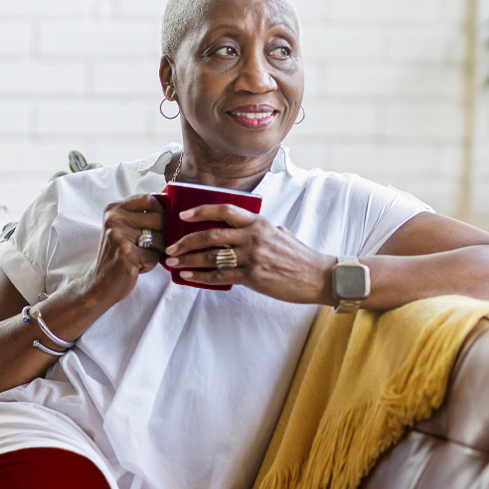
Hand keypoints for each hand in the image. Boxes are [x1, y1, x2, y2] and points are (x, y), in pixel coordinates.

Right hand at [75, 193, 165, 304]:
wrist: (100, 284)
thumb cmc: (119, 255)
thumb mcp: (125, 229)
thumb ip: (142, 213)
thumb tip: (170, 191)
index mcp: (114, 210)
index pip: (148, 199)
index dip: (160, 211)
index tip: (158, 225)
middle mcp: (114, 219)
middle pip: (159, 219)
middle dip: (161, 236)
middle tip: (149, 247)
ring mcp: (118, 236)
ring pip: (159, 238)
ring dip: (156, 252)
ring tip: (140, 257)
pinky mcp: (125, 253)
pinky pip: (154, 256)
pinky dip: (150, 264)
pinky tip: (137, 266)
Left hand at [164, 204, 333, 304]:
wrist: (319, 276)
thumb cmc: (300, 256)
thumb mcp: (280, 233)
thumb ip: (260, 230)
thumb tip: (244, 230)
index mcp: (259, 223)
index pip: (224, 210)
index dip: (201, 211)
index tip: (183, 215)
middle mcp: (253, 237)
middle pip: (210, 235)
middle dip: (185, 241)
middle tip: (170, 248)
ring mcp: (253, 257)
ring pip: (211, 257)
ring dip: (188, 260)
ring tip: (174, 264)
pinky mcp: (253, 277)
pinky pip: (221, 276)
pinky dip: (202, 277)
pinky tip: (190, 277)